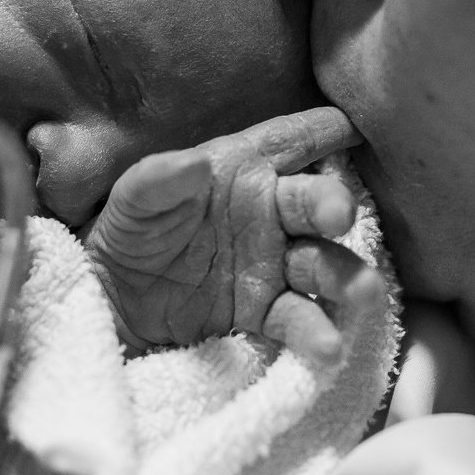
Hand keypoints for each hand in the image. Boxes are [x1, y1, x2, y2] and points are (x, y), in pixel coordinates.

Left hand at [84, 107, 360, 358]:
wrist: (111, 306)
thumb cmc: (129, 234)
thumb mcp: (133, 201)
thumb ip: (159, 179)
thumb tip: (195, 163)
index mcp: (243, 170)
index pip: (291, 141)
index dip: (325, 130)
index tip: (356, 127)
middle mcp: (270, 212)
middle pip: (315, 202)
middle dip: (333, 205)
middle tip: (340, 215)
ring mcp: (274, 264)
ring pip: (322, 263)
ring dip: (346, 275)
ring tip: (363, 293)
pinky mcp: (266, 313)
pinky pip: (298, 319)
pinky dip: (316, 332)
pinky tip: (326, 347)